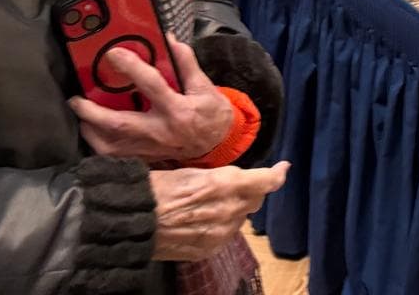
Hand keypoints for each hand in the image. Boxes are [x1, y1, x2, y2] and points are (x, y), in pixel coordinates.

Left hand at [68, 36, 234, 163]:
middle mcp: (160, 131)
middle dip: (93, 112)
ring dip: (90, 131)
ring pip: (111, 146)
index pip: (151, 84)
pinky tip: (93, 133)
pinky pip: (115, 157)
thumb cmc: (212, 114)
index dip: (131, 66)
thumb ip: (186, 63)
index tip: (114, 53)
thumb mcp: (205, 85)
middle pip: (119, 124)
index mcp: (177, 109)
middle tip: (76, 99)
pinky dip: (100, 145)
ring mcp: (150, 149)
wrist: (220, 145)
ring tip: (80, 115)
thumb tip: (169, 40)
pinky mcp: (145, 159)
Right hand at [149, 162, 289, 261]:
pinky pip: (224, 235)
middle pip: (255, 200)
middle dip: (250, 191)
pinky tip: (201, 221)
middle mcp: (229, 210)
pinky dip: (220, 227)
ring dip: (233, 210)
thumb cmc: (158, 188)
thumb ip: (220, 177)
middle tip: (234, 185)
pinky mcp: (209, 250)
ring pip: (239, 219)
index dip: (277, 175)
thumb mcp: (192, 171)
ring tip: (209, 204)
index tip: (283, 168)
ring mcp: (220, 234)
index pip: (265, 182)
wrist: (134, 222)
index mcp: (226, 184)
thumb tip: (235, 177)